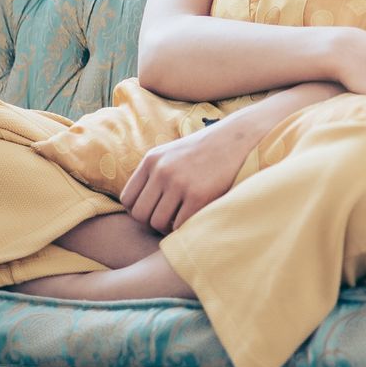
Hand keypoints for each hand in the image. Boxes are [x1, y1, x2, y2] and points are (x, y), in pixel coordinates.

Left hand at [119, 119, 250, 233]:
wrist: (237, 139)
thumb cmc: (204, 151)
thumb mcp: (171, 153)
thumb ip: (153, 175)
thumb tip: (136, 207)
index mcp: (152, 160)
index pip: (128, 199)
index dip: (138, 210)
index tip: (154, 210)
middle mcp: (162, 170)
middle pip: (140, 215)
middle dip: (152, 222)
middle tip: (168, 218)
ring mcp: (180, 182)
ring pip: (157, 223)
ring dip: (168, 227)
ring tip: (181, 218)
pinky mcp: (199, 195)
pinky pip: (179, 225)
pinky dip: (184, 227)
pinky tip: (194, 216)